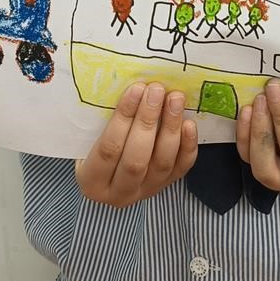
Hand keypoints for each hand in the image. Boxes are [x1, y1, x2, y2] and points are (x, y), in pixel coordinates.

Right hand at [75, 82, 197, 206]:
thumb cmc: (95, 145)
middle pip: (136, 158)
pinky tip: (189, 123)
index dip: (123, 117)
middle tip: (156, 90)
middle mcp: (119, 193)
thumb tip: (130, 86)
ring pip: (161, 162)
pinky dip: (187, 144)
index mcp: (92, 182)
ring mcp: (145, 191)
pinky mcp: (167, 185)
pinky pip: (181, 167)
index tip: (136, 89)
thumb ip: (103, 120)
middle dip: (147, 120)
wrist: (112, 170)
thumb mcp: (90, 137)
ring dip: (170, 127)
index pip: (109, 149)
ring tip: (175, 99)